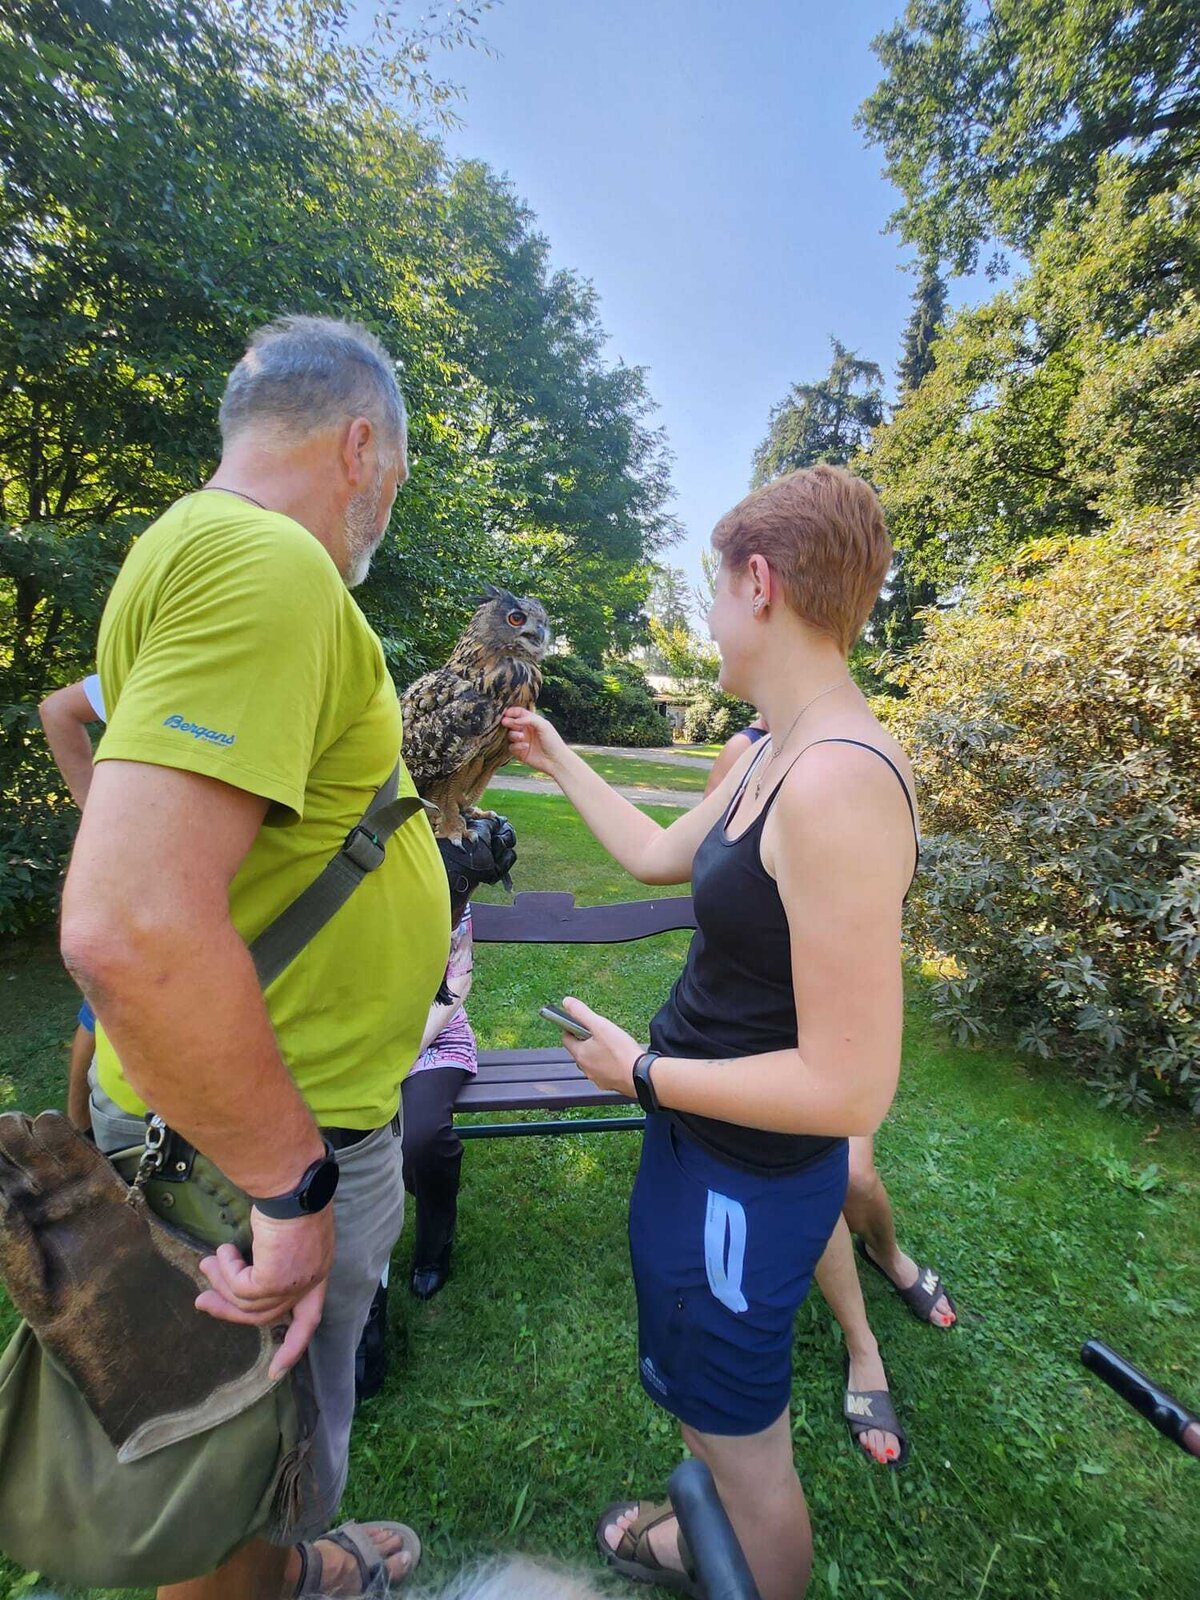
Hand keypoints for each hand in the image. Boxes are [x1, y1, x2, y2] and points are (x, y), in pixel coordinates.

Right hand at [196, 1205, 334, 1378]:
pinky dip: (227, 1271)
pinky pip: (241, 1288)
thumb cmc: (289, 1193)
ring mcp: (295, 1283)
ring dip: (222, 1282)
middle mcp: (311, 1281)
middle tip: (201, 1303)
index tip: (276, 1371)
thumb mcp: (284, 1232)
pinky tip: (224, 1251)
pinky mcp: (275, 1280)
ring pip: (248, 1302)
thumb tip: (234, 1272)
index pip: (310, 1319)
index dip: (293, 1346)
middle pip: (267, 1315)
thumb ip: (271, 1257)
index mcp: (319, 1270)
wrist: (291, 1181)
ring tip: (208, 1262)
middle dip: (230, 1310)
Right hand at [501, 706, 568, 776]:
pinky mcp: (520, 753)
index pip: (519, 713)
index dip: (511, 712)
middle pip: (512, 723)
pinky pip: (512, 747)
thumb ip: (529, 719)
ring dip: (513, 734)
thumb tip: (514, 720)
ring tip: (521, 737)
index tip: (505, 713)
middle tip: (505, 722)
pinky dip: (517, 746)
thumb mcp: (544, 725)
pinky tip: (525, 746)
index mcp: (532, 722)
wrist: (556, 760)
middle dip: (508, 722)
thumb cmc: (553, 741)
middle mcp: (526, 730)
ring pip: (510, 735)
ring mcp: (522, 741)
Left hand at [556, 997, 642, 1097]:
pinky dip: (607, 1065)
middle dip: (586, 1041)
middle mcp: (585, 1068)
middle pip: (579, 1050)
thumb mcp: (600, 1026)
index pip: (566, 1038)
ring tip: (611, 1045)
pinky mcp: (608, 1084)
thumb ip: (581, 1013)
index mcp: (580, 1054)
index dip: (572, 1028)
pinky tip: (618, 1059)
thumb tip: (566, 1002)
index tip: (582, 1023)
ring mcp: (596, 1078)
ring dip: (597, 1053)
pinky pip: (603, 1072)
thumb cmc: (621, 1051)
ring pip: (592, 1061)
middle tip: (601, 1033)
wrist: (640, 1074)